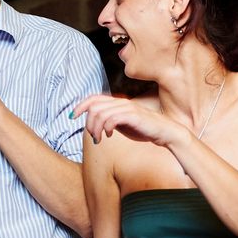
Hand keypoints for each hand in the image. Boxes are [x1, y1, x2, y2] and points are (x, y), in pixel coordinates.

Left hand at [72, 95, 188, 147]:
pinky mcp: (133, 116)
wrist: (165, 132)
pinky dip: (106, 128)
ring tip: (99, 139)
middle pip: (94, 106)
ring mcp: (127, 108)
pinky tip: (108, 135)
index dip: (80, 105)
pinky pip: (112, 119)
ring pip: (100, 113)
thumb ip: (110, 121)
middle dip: (88, 122)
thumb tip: (95, 124)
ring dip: (95, 128)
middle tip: (93, 136)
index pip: (94, 98)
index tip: (72, 116)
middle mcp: (121, 102)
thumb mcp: (123, 124)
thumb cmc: (144, 129)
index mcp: (118, 103)